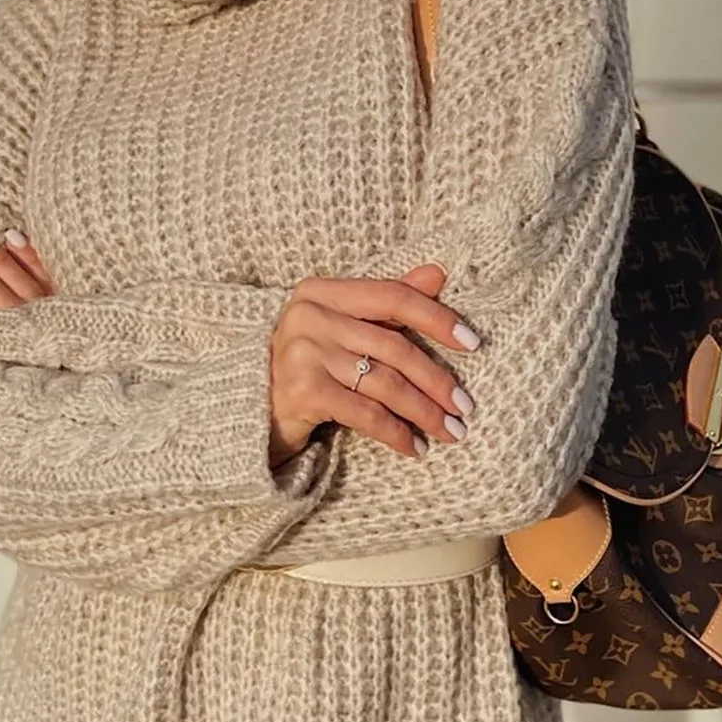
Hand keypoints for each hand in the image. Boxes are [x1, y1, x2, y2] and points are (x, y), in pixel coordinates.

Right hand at [268, 263, 481, 466]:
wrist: (248, 410)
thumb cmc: (306, 365)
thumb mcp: (343, 327)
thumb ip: (387, 301)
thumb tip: (438, 273)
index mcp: (320, 290)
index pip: (393, 296)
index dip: (437, 318)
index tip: (473, 344)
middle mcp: (308, 315)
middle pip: (393, 346)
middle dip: (436, 380)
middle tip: (466, 406)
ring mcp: (302, 352)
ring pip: (384, 383)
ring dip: (424, 412)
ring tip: (450, 431)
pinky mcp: (301, 391)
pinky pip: (365, 413)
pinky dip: (396, 433)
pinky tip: (415, 448)